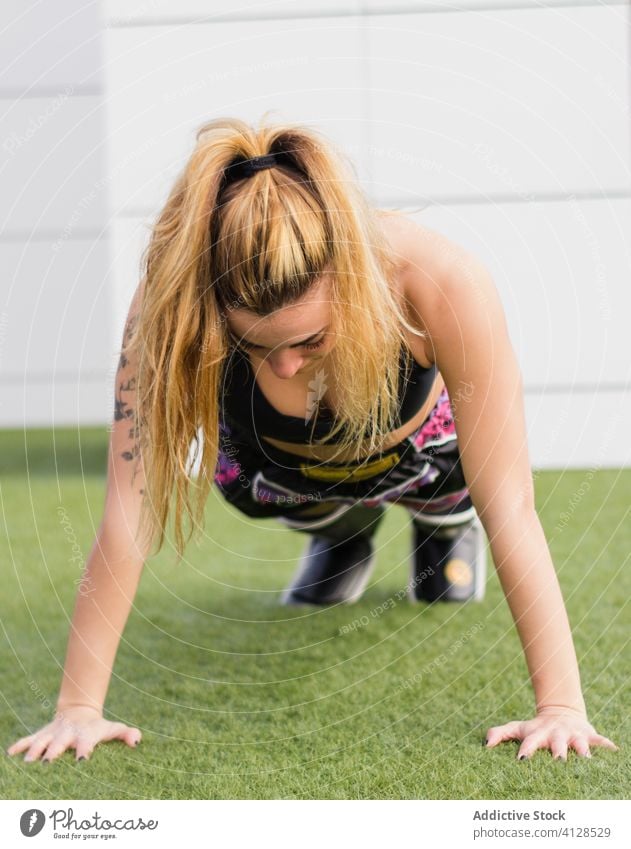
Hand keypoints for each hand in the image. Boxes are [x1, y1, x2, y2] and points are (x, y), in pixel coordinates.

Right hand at [6, 705, 141, 762]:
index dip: (85, 748)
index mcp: (86, 734)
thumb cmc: (97, 728)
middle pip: (60, 742)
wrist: (79, 712)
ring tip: (28, 762)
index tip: (82, 759)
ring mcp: (53, 733)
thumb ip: (125, 734)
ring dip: (35, 750)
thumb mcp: (112, 729)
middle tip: (47, 762)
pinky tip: (10, 754)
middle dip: (54, 751)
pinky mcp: (41, 734)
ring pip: (42, 741)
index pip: (86, 741)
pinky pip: (28, 739)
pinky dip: (20, 745)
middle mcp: (68, 733)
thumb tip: (137, 741)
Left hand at [485, 707, 618, 759]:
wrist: (560, 713)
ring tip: (587, 760)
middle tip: (559, 761)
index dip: (526, 750)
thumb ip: (500, 733)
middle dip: (558, 752)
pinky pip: (598, 740)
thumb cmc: (536, 728)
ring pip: (579, 743)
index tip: (521, 759)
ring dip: (582, 751)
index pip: (530, 742)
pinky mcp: (587, 734)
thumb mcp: (518, 729)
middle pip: (557, 744)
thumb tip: (485, 745)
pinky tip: (613, 749)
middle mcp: (555, 735)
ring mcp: (572, 734)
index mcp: (538, 734)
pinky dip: (605, 744)